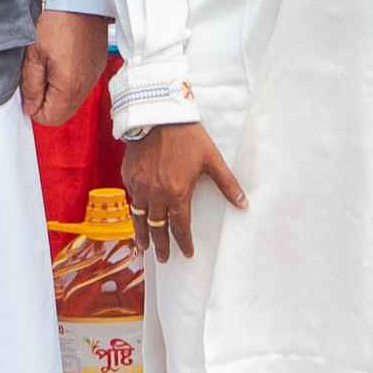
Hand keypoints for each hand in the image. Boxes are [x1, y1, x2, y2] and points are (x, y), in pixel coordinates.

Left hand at [23, 7, 110, 128]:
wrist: (83, 2)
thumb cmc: (60, 22)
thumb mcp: (34, 54)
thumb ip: (31, 85)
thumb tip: (30, 106)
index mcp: (69, 86)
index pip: (50, 119)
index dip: (34, 109)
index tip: (29, 93)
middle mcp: (85, 86)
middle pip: (63, 114)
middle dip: (46, 103)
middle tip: (36, 80)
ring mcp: (93, 78)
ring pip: (72, 102)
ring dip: (58, 94)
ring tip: (48, 70)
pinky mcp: (97, 68)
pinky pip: (81, 87)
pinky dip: (69, 84)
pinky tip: (61, 65)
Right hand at [122, 120, 243, 250]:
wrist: (158, 114)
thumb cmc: (188, 135)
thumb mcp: (212, 159)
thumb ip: (227, 184)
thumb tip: (243, 203)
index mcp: (177, 193)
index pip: (180, 226)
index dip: (184, 242)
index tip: (187, 253)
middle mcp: (156, 194)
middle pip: (157, 227)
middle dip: (161, 245)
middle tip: (163, 259)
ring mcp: (139, 186)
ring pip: (139, 218)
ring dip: (142, 234)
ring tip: (144, 247)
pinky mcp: (129, 175)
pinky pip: (131, 199)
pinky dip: (133, 212)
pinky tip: (136, 217)